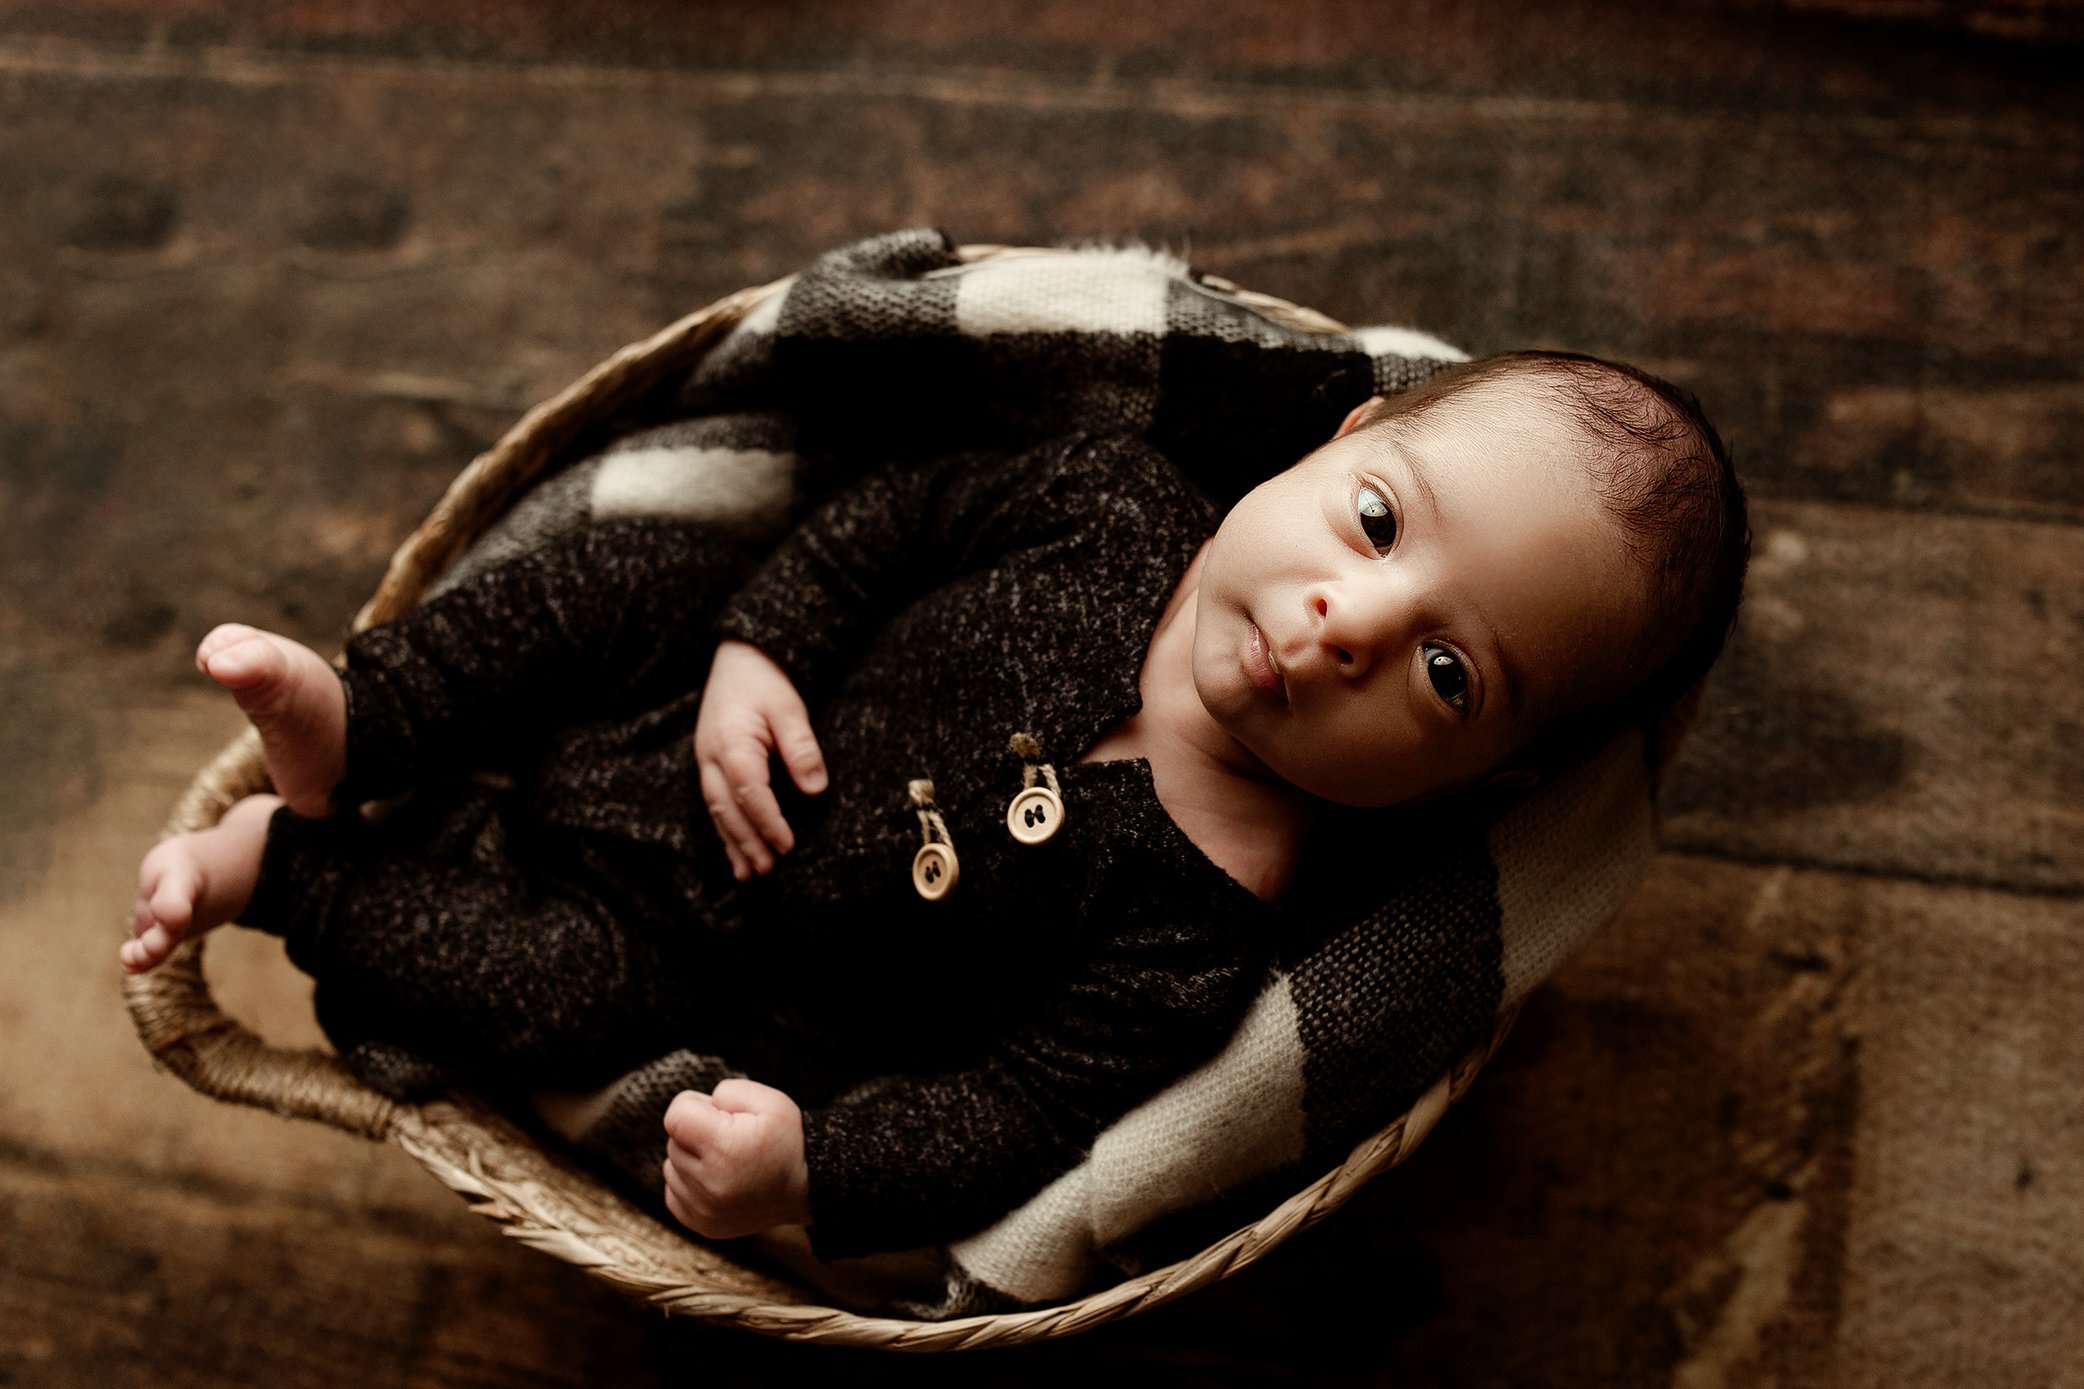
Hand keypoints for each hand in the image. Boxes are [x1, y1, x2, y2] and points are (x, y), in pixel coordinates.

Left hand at [662, 1080, 811, 1238]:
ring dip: (692, 1158)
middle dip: (697, 1132)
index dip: (696, 1106)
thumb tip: (700, 1107)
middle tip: (732, 1137)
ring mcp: (705, 1210)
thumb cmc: (789, 1141)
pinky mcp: (703, 1225)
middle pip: (674, 1141)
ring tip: (727, 1159)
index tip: (719, 1113)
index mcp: (724, 1150)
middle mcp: (710, 1185)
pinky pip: (673, 1192)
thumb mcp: (769, 1100)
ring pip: (672, 1167)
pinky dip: (690, 1182)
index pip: (676, 1116)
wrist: (809, 1187)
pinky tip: (718, 1178)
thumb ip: (726, 1092)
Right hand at [694, 639, 827, 879]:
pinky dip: (725, 829)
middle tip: (767, 871)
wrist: (738, 656)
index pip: (750, 792)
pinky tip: (735, 851)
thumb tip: (815, 789)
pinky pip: (714, 803)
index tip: (787, 846)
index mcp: (732, 743)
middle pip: (727, 809)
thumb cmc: (766, 680)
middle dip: (746, 843)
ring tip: (748, 875)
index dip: (768, 822)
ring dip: (732, 843)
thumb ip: (801, 747)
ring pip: (716, 811)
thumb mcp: (790, 707)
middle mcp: (711, 757)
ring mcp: (706, 761)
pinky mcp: (709, 764)